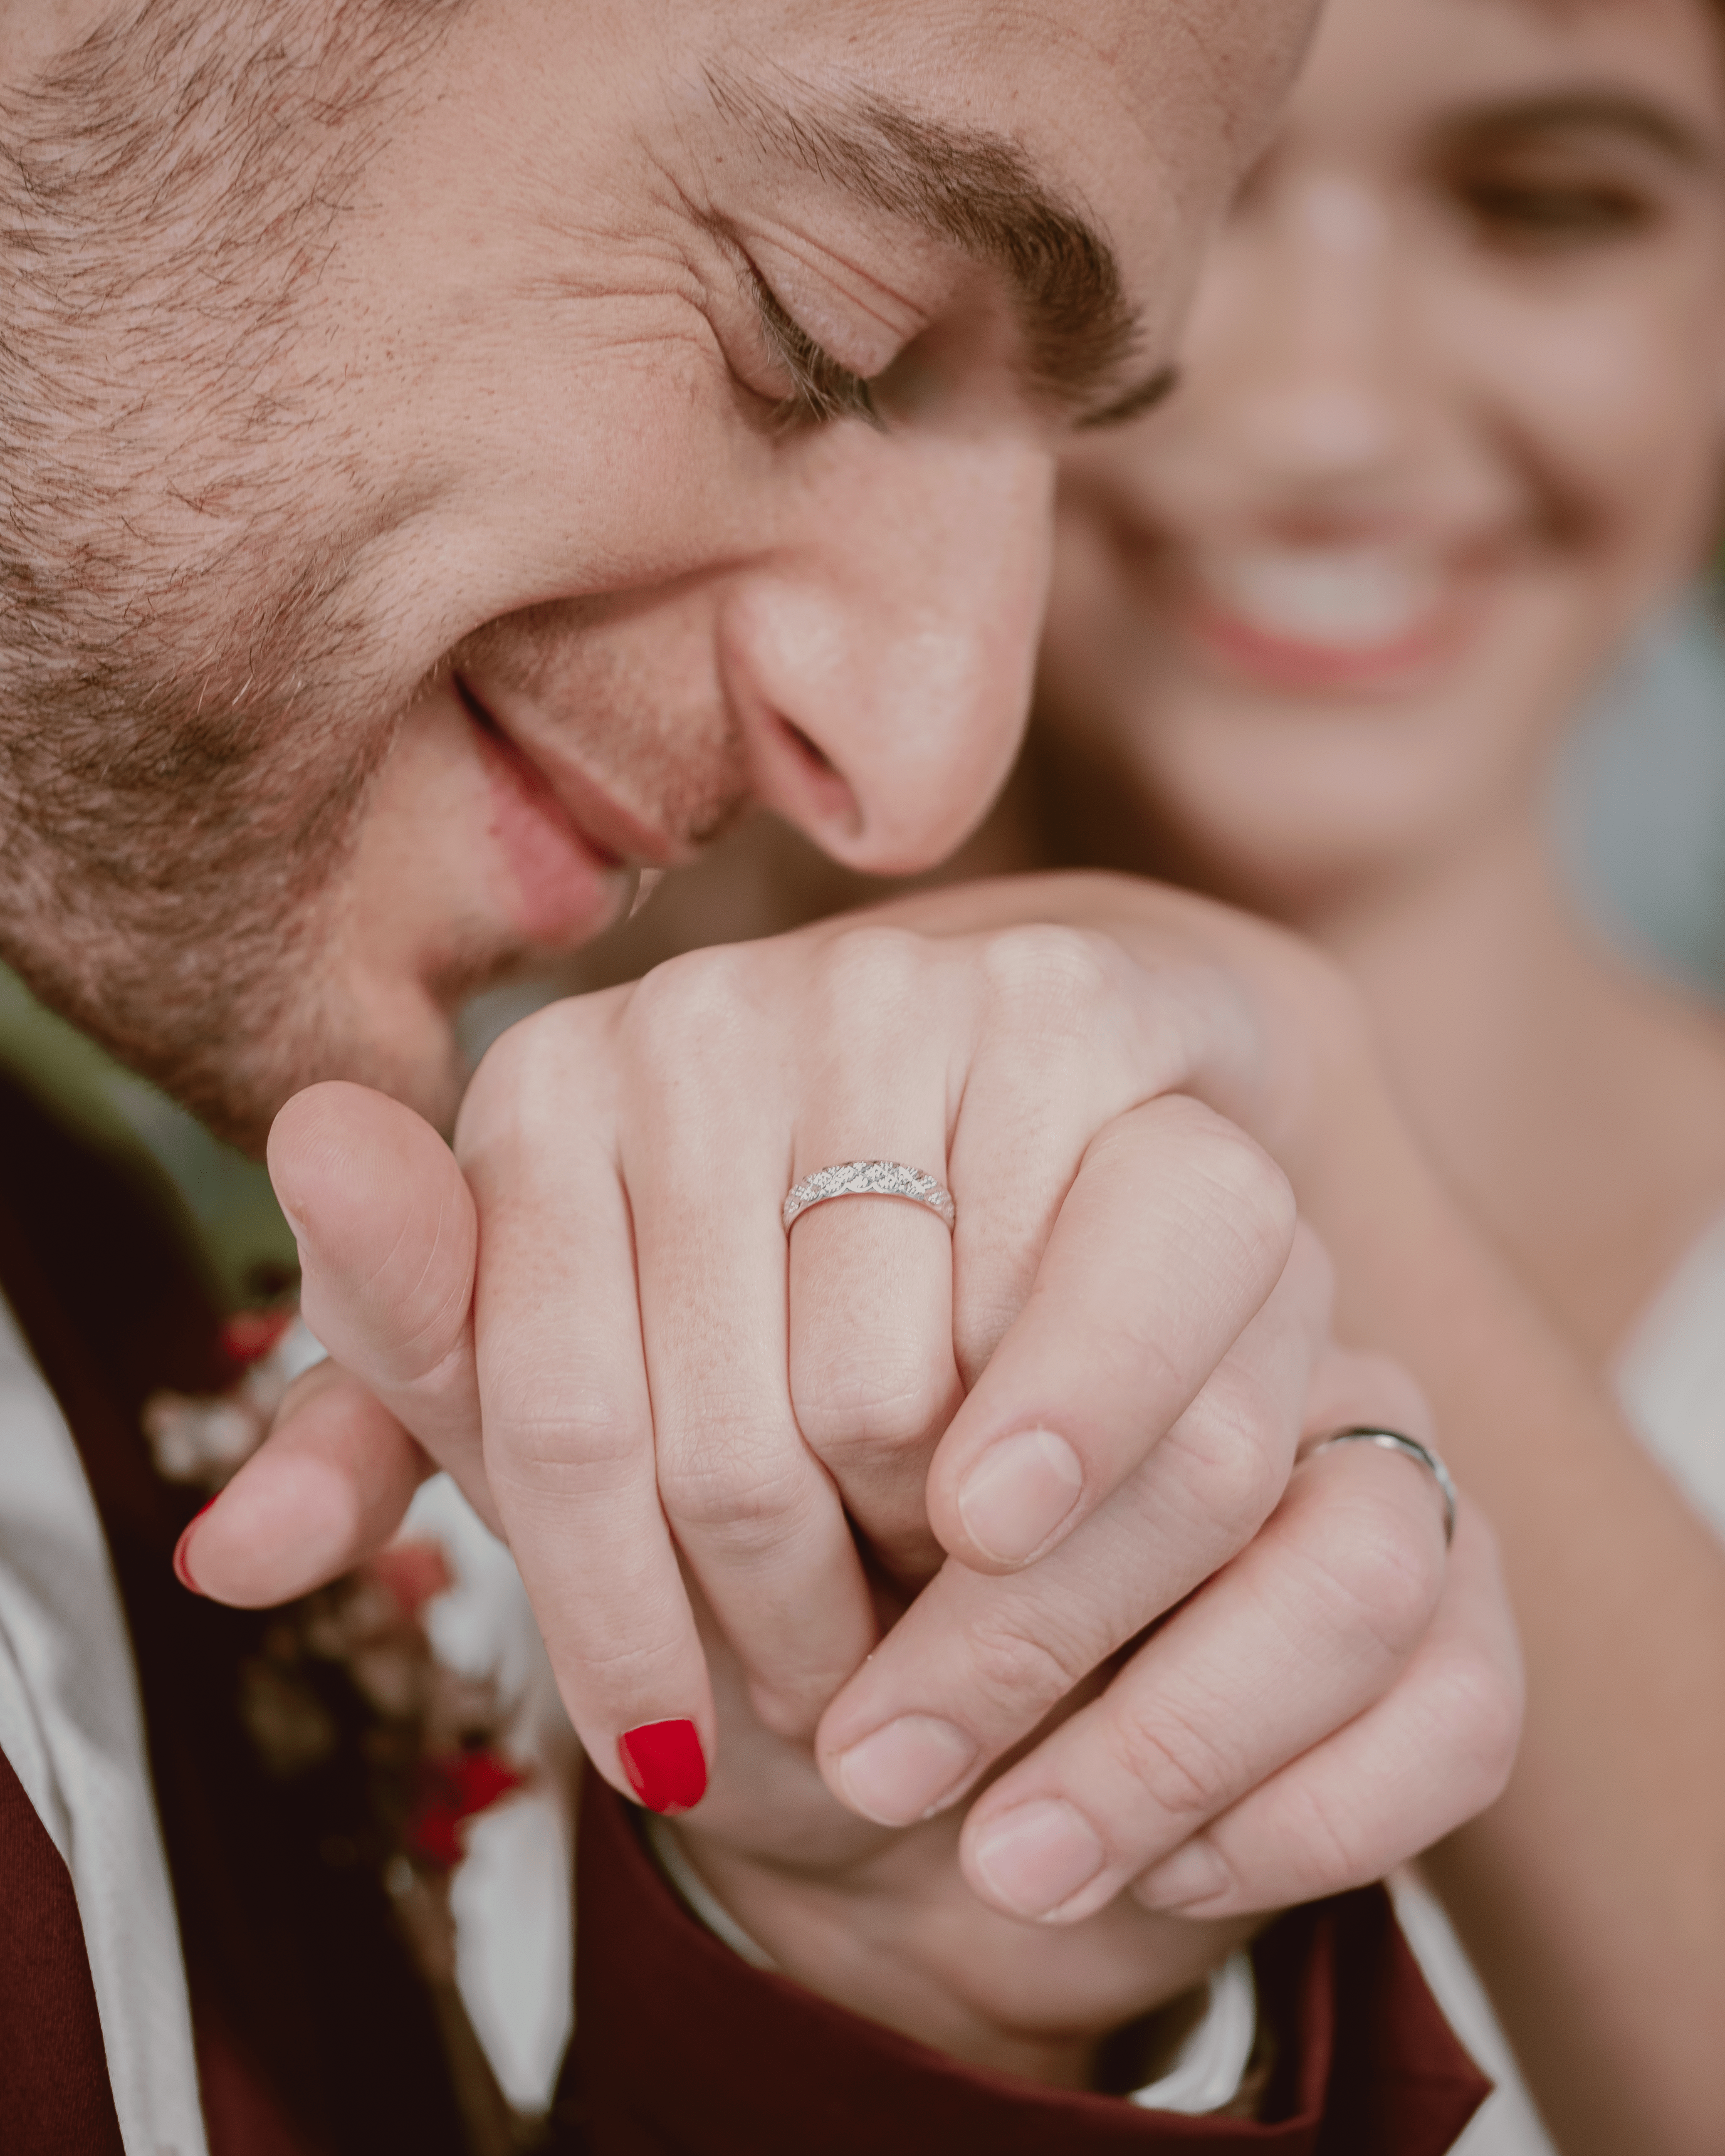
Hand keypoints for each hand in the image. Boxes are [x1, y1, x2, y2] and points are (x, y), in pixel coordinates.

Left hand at [190, 911, 1516, 1894]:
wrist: (999, 1132)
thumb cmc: (757, 1279)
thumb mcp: (570, 1360)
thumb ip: (414, 1426)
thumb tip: (230, 1558)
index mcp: (547, 1086)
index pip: (554, 1412)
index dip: (606, 1619)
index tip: (659, 1757)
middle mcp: (702, 1015)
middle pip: (733, 1432)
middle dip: (778, 1624)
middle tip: (831, 1711)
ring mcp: (891, 991)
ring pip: (896, 1400)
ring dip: (925, 1583)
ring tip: (931, 1625)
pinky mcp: (1071, 1005)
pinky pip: (1065, 1311)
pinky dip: (1068, 1451)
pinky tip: (1043, 1507)